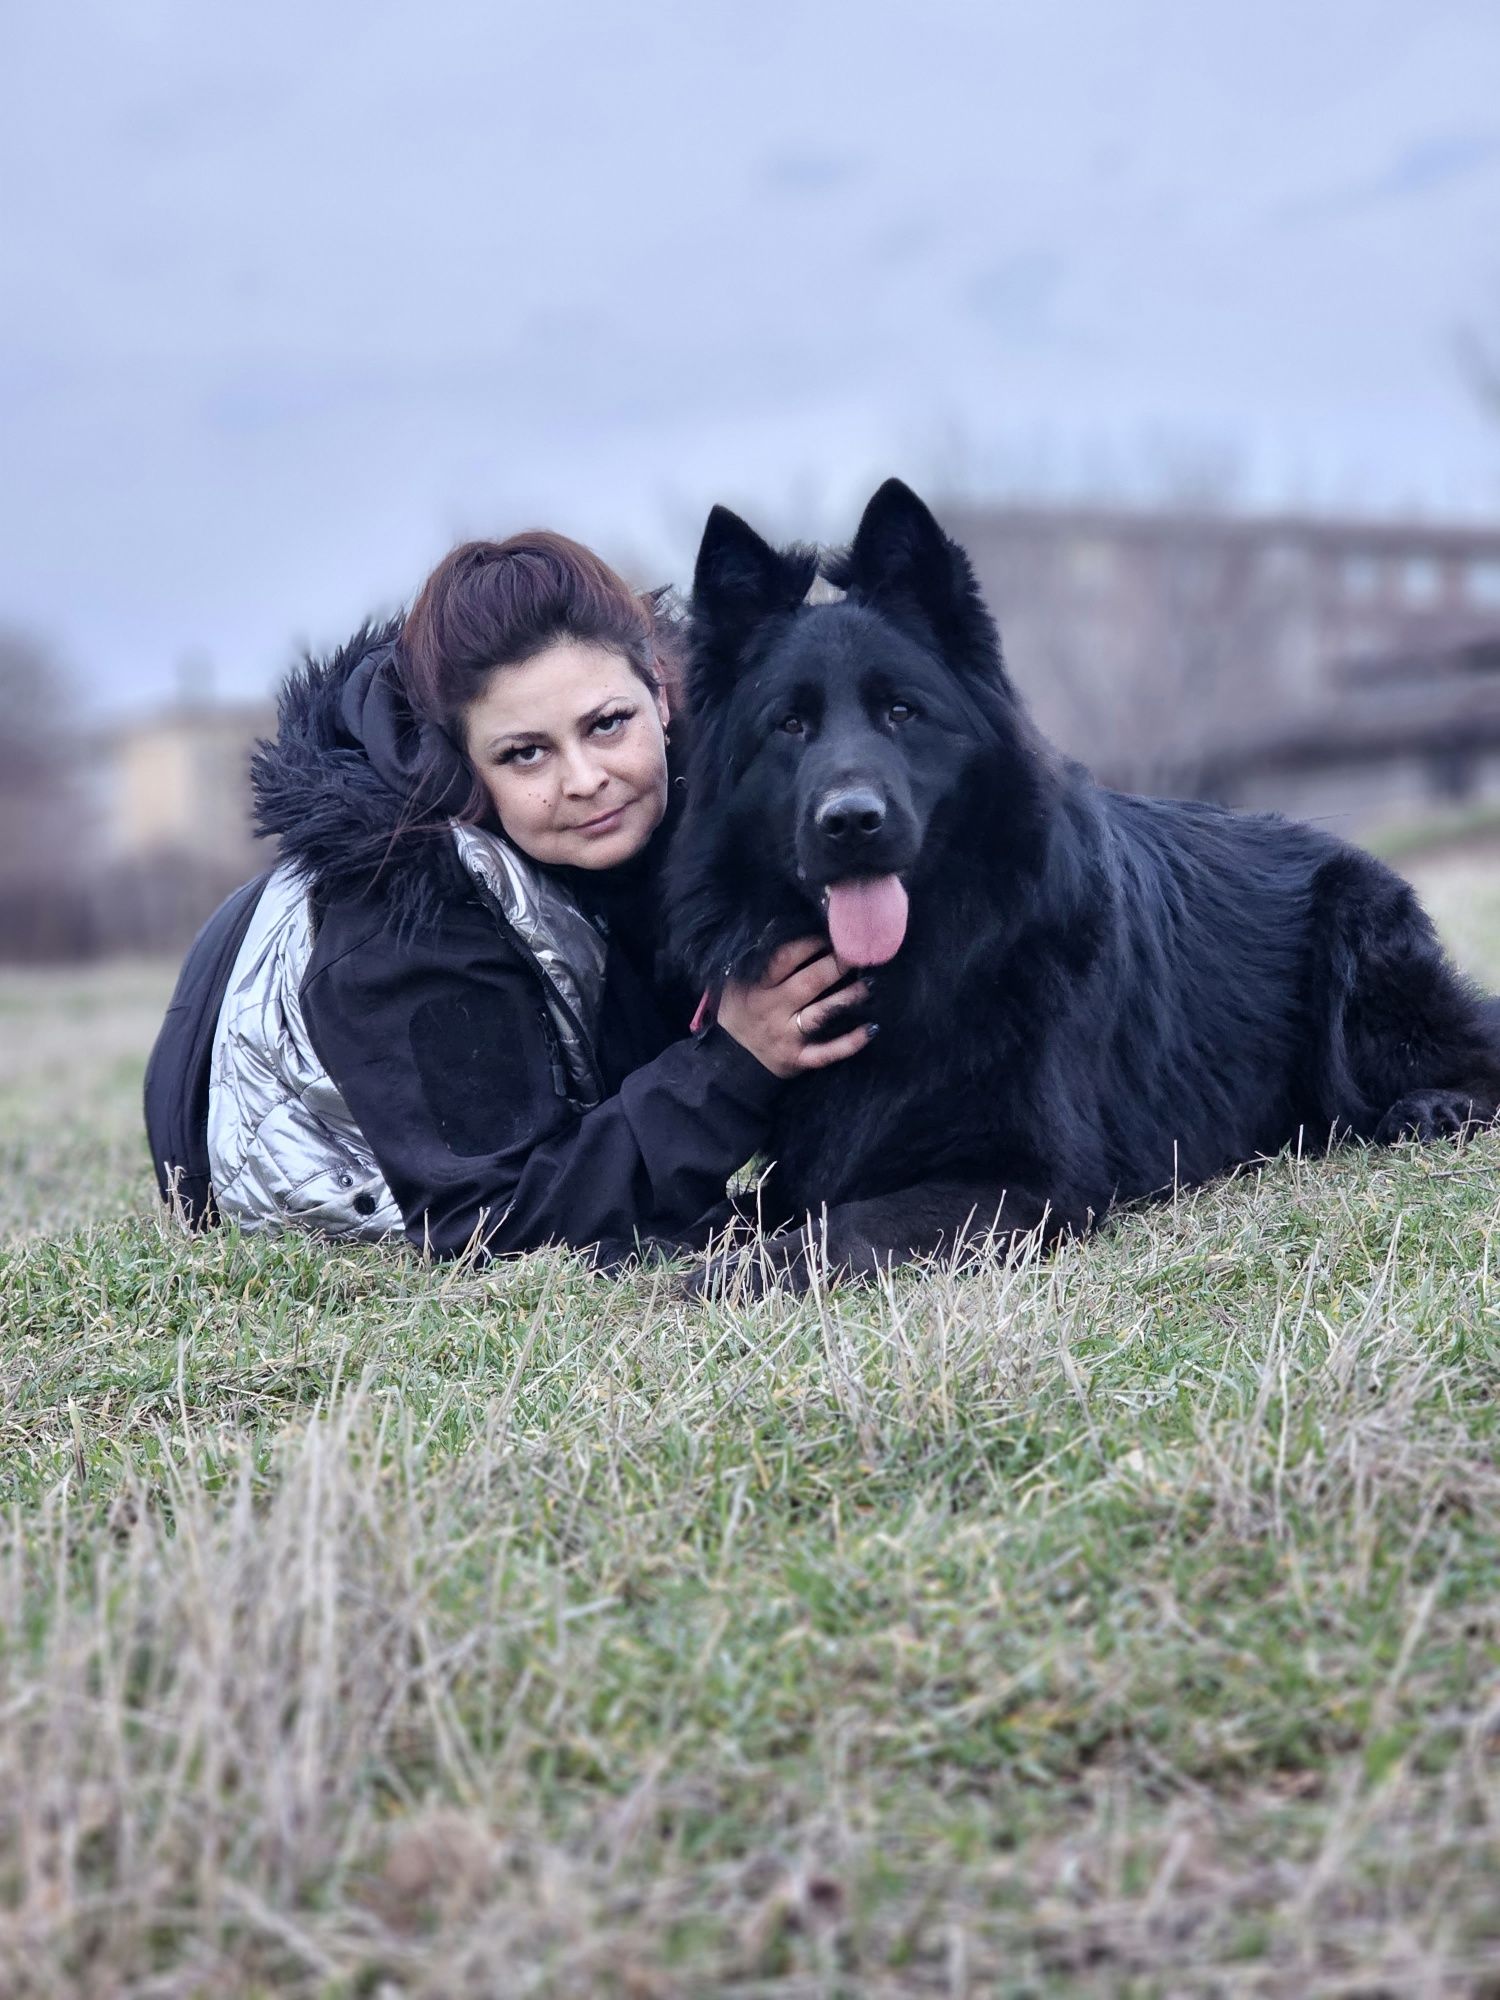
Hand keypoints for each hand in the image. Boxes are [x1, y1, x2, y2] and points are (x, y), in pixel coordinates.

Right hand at [716, 937, 874, 1079]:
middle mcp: (772, 1009)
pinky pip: (826, 1053)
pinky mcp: (797, 1059)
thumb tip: (787, 927)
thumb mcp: (737, 982)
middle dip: (835, 965)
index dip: (810, 944)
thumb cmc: (742, 1009)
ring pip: (821, 1014)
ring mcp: (786, 1035)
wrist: (730, 1056)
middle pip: (809, 982)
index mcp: (757, 986)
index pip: (785, 958)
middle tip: (857, 954)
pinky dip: (850, 1043)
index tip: (830, 936)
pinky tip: (871, 1029)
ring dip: (848, 997)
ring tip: (869, 984)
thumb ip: (760, 960)